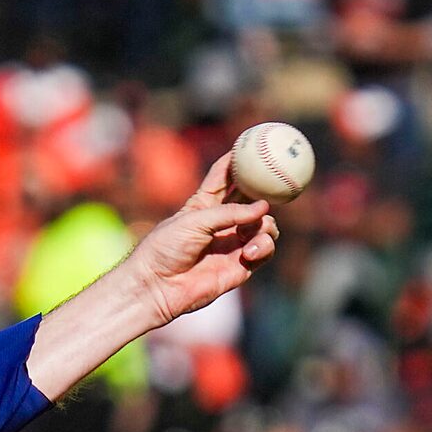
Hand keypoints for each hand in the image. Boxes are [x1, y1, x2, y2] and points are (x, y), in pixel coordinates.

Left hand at [122, 155, 280, 328]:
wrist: (157, 287)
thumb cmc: (166, 249)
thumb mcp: (194, 221)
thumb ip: (229, 213)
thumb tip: (264, 207)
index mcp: (203, 205)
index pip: (223, 177)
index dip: (237, 161)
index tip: (252, 143)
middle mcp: (221, 223)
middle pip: (251, 199)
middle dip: (264, 189)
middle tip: (275, 182)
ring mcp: (232, 244)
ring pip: (264, 225)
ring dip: (265, 224)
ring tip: (254, 229)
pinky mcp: (241, 266)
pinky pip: (264, 250)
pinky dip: (263, 247)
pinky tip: (250, 251)